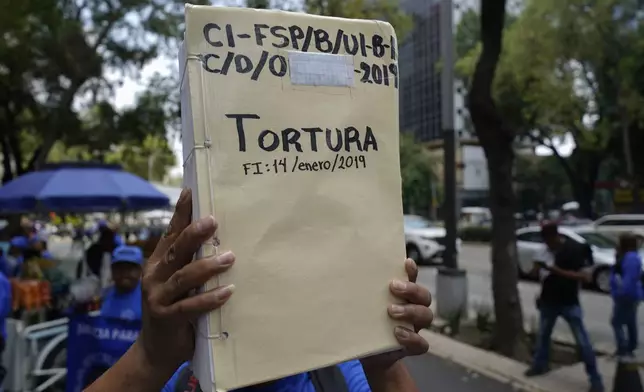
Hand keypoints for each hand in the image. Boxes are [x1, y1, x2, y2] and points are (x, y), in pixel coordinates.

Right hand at [138, 188, 235, 372]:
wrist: (156, 350)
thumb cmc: (175, 309)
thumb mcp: (179, 282)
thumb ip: (191, 262)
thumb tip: (220, 237)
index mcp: (159, 262)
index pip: (171, 233)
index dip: (180, 213)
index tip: (191, 192)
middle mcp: (154, 276)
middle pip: (176, 250)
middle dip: (193, 234)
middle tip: (213, 221)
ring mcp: (158, 297)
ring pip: (183, 277)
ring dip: (207, 266)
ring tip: (229, 258)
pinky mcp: (167, 318)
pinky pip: (190, 306)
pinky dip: (209, 298)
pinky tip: (227, 291)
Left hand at [361, 258, 432, 371]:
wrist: (366, 353)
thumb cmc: (364, 322)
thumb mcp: (362, 306)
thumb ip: (359, 292)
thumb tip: (340, 275)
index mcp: (402, 295)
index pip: (412, 279)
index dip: (412, 271)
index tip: (406, 263)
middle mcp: (412, 308)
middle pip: (424, 295)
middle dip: (411, 289)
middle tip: (393, 287)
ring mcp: (414, 327)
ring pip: (426, 315)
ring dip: (410, 311)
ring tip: (391, 311)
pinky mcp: (411, 346)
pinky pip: (422, 343)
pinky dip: (412, 338)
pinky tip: (397, 333)